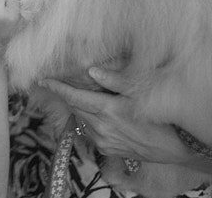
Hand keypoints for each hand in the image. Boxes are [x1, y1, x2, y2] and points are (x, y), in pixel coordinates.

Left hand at [40, 67, 186, 164]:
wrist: (177, 148)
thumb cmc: (161, 118)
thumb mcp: (141, 94)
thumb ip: (115, 81)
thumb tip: (92, 71)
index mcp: (107, 111)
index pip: (73, 97)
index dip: (56, 87)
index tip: (42, 80)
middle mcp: (101, 127)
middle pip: (75, 107)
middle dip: (67, 95)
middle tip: (60, 83)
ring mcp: (102, 140)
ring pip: (81, 119)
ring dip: (79, 108)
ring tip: (82, 96)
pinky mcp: (106, 149)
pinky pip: (89, 131)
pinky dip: (88, 120)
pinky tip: (97, 114)